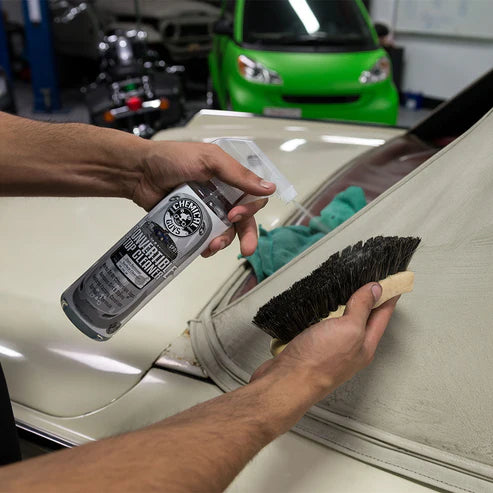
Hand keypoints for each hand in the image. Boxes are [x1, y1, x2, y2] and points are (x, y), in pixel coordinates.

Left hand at [132, 141, 275, 256]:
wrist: (138, 172)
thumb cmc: (173, 159)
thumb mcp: (209, 160)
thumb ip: (238, 175)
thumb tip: (270, 188)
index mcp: (229, 178)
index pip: (252, 197)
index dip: (250, 209)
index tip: (235, 214)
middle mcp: (221, 195)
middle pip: (244, 220)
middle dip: (247, 236)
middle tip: (246, 250)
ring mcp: (206, 211)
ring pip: (226, 232)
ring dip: (224, 242)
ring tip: (212, 248)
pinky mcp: (191, 224)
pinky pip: (205, 239)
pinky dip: (207, 247)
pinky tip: (203, 250)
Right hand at [251, 283, 398, 403]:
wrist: (286, 381)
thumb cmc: (318, 361)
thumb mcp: (348, 329)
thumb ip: (362, 309)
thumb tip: (375, 290)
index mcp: (365, 345)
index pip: (382, 315)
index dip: (389, 296)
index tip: (393, 280)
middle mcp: (350, 349)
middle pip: (365, 320)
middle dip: (370, 301)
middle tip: (373, 282)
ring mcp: (331, 349)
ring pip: (344, 323)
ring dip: (347, 307)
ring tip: (350, 291)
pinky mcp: (312, 347)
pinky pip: (325, 327)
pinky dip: (327, 315)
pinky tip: (322, 310)